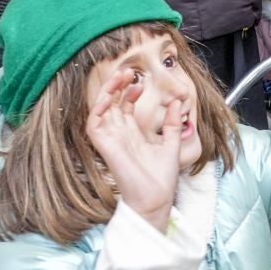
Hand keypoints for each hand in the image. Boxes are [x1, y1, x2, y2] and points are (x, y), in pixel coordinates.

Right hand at [86, 66, 182, 230]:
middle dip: (116, 85)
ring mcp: (110, 139)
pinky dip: (97, 108)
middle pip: (111, 103)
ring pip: (100, 109)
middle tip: (127, 71)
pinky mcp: (104, 146)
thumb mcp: (171, 144)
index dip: (130, 91)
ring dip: (107, 91)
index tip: (141, 82)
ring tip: (119, 76)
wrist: (156, 198)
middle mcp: (119, 134)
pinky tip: (108, 97)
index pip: (124, 106)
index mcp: (132, 134)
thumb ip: (172, 123)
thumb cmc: (161, 178)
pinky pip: (93, 124)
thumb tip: (177, 102)